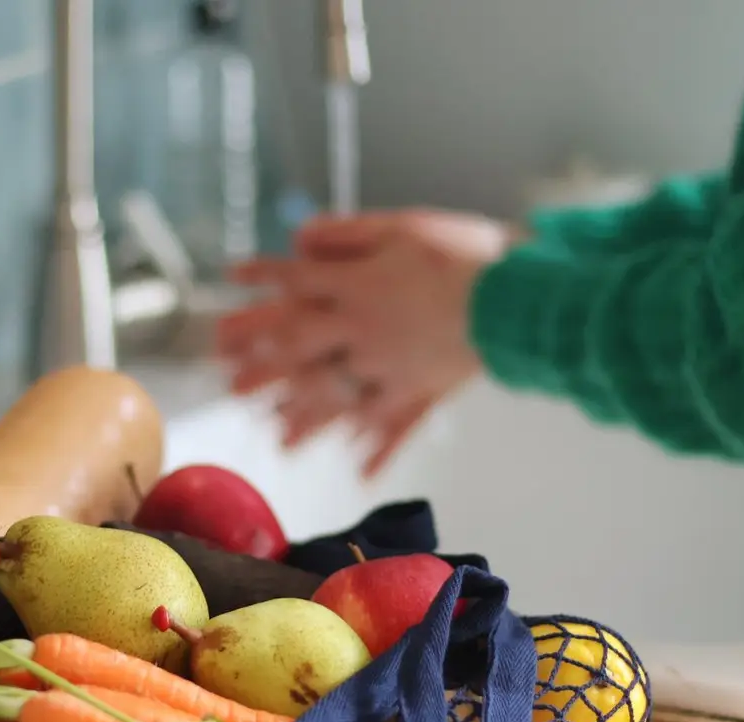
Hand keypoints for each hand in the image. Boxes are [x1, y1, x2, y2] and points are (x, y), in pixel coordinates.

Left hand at [215, 209, 515, 476]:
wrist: (513, 297)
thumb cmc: (461, 253)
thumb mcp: (399, 227)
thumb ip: (346, 235)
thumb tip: (300, 240)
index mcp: (354, 287)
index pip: (295, 283)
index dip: (263, 278)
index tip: (234, 278)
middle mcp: (360, 332)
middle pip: (300, 350)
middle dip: (263, 367)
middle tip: (230, 386)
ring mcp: (388, 368)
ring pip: (336, 398)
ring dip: (304, 420)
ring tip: (280, 440)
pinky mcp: (422, 391)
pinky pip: (393, 425)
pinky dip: (378, 449)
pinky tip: (361, 472)